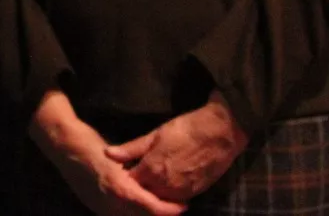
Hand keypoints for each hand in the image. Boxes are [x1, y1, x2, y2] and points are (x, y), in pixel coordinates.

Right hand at [31, 92, 187, 215]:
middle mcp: (111, 203)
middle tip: (175, 207)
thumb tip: (154, 179)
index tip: (183, 206)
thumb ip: (133, 171)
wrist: (61, 145)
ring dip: (146, 213)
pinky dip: (131, 212)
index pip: (153, 208)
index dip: (170, 210)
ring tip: (159, 206)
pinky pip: (118, 215)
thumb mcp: (118, 156)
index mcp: (120, 189)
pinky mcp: (94, 206)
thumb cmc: (91, 144)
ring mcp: (100, 208)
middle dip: (160, 214)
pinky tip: (137, 205)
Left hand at [105, 95, 248, 202]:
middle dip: (141, 185)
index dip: (127, 175)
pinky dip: (172, 194)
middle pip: (145, 192)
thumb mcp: (155, 135)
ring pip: (162, 197)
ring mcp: (182, 191)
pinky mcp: (196, 192)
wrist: (220, 134)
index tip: (125, 169)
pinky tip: (171, 182)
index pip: (131, 181)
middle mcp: (165, 185)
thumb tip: (108, 154)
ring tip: (156, 176)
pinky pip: (178, 199)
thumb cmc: (185, 129)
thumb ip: (131, 148)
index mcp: (151, 169)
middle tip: (141, 173)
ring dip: (156, 191)